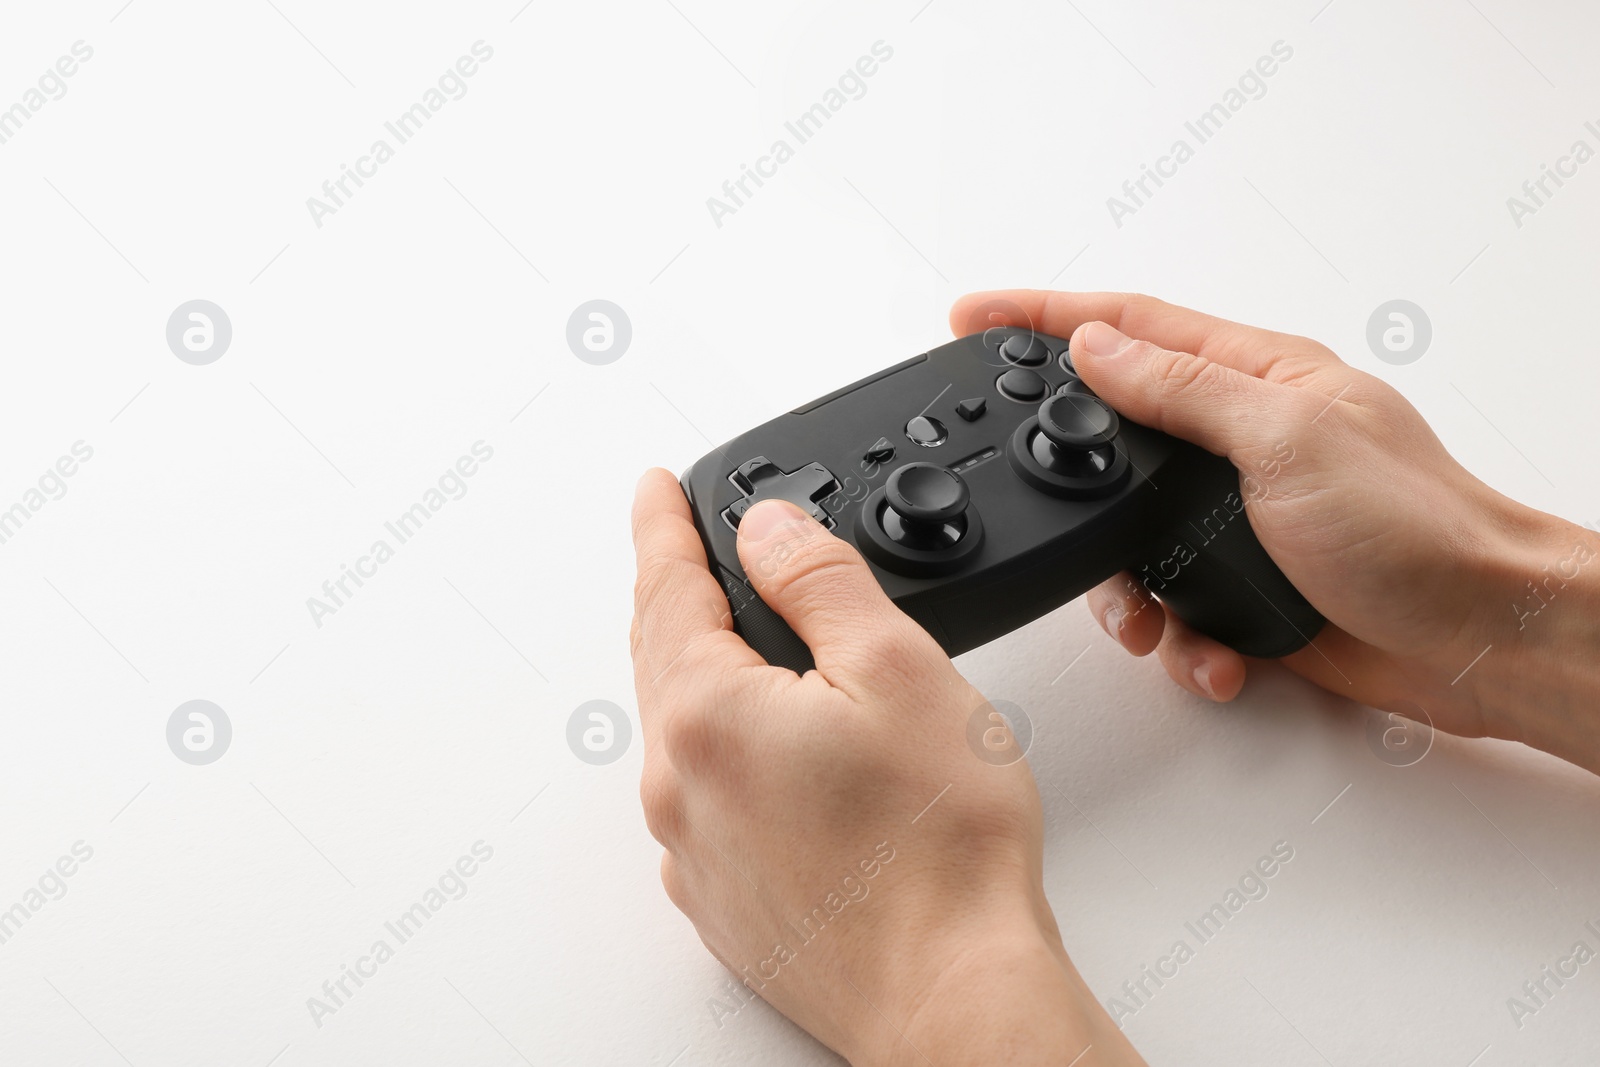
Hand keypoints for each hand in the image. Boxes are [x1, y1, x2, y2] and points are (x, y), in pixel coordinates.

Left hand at [630, 470, 1142, 1065]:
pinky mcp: (722, 901)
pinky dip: (721, 750)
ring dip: (698, 671)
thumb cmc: (937, 854)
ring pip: (679, 729)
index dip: (662, 525)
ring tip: (735, 638)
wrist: (951, 996)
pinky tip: (766, 750)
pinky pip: (700, 798)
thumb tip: (770, 529)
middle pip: (661, 657)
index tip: (653, 490)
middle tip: (690, 550)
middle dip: (675, 593)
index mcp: (707, 715)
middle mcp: (679, 786)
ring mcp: (694, 851)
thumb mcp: (897, 670)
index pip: (668, 587)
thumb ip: (822, 581)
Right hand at [951, 291, 1599, 772]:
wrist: (1480, 638)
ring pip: (1131, 542)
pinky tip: (1209, 653)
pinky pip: (1174, 608)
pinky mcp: (1246, 587)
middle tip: (1024, 493)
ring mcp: (1240, 516)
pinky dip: (1179, 640)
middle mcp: (1243, 440)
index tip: (973, 316)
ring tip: (1147, 622)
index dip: (1043, 317)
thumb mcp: (1288, 438)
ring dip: (1126, 592)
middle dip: (1068, 477)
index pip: (1128, 325)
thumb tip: (1096, 346)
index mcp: (1258, 378)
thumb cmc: (1417, 528)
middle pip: (1114, 436)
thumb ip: (1183, 389)